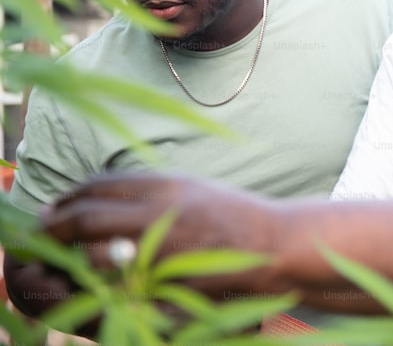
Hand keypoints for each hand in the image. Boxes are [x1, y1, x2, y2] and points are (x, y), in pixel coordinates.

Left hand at [41, 172, 279, 298]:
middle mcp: (160, 214)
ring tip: (63, 256)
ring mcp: (162, 251)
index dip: (70, 196)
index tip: (58, 205)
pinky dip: (97, 281)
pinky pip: (116, 283)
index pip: (99, 185)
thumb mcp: (190, 186)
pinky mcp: (166, 282)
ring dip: (71, 256)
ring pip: (94, 254)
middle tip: (44, 229)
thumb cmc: (231, 214)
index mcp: (167, 185)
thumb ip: (146, 188)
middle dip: (55, 225)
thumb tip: (96, 195)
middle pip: (87, 217)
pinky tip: (93, 279)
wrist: (271, 245)